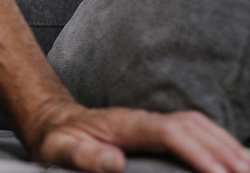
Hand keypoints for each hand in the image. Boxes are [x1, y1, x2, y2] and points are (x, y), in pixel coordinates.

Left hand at [34, 103, 249, 172]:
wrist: (54, 122)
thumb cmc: (59, 140)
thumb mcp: (61, 150)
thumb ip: (86, 157)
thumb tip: (116, 161)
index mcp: (125, 124)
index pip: (171, 133)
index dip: (197, 152)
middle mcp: (143, 119)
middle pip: (192, 127)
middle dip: (223, 150)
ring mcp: (151, 122)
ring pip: (198, 126)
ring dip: (225, 144)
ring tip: (248, 166)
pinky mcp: (156, 130)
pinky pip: (194, 130)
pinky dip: (217, 141)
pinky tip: (232, 156)